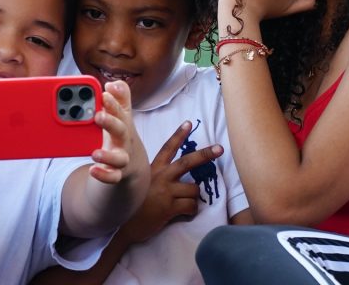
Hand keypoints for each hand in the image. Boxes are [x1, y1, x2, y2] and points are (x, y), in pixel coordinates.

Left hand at [89, 80, 138, 183]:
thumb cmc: (121, 133)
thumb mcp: (121, 115)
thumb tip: (113, 84)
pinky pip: (112, 177)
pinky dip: (104, 175)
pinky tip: (93, 170)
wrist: (133, 163)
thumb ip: (119, 98)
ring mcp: (121, 158)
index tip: (105, 92)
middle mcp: (124, 140)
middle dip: (110, 122)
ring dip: (107, 155)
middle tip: (97, 115)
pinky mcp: (116, 173)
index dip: (113, 102)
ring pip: (119, 158)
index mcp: (123, 123)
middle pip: (121, 131)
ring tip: (94, 153)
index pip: (120, 111)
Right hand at [119, 121, 222, 243]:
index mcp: (154, 168)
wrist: (128, 224)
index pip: (167, 148)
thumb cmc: (138, 203)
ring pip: (194, 188)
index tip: (188, 123)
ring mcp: (165, 191)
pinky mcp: (169, 207)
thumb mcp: (146, 182)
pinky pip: (191, 206)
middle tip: (220, 149)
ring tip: (184, 203)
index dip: (178, 135)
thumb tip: (182, 173)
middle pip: (187, 162)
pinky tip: (184, 213)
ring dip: (194, 197)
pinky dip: (192, 211)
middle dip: (205, 154)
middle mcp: (161, 176)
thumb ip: (160, 174)